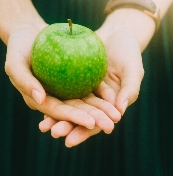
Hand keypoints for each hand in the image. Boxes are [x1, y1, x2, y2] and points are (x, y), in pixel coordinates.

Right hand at [5, 24, 119, 129]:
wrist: (28, 31)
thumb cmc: (18, 47)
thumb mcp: (14, 62)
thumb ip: (24, 81)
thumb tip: (40, 99)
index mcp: (39, 100)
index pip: (57, 111)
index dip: (74, 118)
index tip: (91, 123)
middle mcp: (53, 97)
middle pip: (74, 110)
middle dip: (92, 119)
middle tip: (110, 126)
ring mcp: (64, 88)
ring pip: (84, 101)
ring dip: (100, 110)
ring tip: (117, 117)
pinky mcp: (72, 78)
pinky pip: (88, 85)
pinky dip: (100, 93)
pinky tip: (114, 97)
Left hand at [40, 31, 143, 146]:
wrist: (117, 34)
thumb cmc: (129, 52)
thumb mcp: (133, 70)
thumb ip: (130, 90)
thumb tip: (120, 112)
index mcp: (109, 106)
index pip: (96, 124)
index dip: (83, 133)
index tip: (70, 141)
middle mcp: (94, 101)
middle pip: (79, 117)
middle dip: (66, 127)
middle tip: (53, 132)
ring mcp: (84, 89)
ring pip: (69, 105)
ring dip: (56, 116)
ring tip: (43, 126)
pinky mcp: (74, 78)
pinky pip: (63, 88)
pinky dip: (53, 96)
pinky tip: (41, 101)